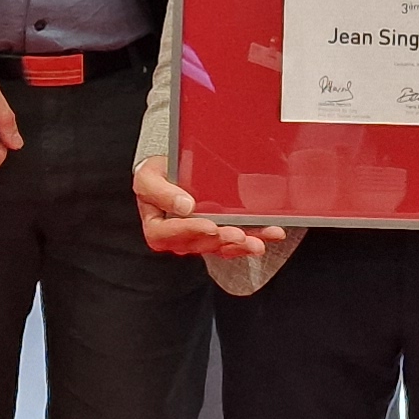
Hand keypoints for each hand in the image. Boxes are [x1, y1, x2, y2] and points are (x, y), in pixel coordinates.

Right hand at [135, 162, 285, 266]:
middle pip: (200, 244)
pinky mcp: (219, 235)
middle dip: (222, 240)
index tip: (209, 225)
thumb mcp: (148, 178)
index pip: (169, 235)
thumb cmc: (158, 175)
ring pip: (221, 247)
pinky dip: (254, 237)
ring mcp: (201, 238)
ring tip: (258, 241)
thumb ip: (160, 192)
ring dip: (241, 245)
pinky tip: (269, 234)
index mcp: (157, 228)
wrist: (171, 171)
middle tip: (239, 234)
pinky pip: (235, 242)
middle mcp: (179, 238)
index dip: (190, 231)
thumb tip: (184, 206)